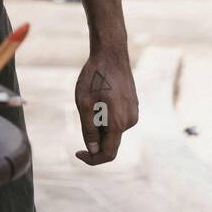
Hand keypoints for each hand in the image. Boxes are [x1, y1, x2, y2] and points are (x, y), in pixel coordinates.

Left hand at [74, 49, 138, 164]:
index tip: (77, 153)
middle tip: (82, 113)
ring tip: (92, 99)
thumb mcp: (84, 103)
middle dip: (94, 136)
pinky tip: (100, 95)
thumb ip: (89, 129)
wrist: (111, 53)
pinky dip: (106, 115)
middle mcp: (130, 121)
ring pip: (113, 129)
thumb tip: (93, 151)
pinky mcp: (133, 105)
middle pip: (110, 141)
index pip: (108, 154)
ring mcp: (134, 113)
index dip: (92, 159)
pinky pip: (118, 119)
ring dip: (100, 123)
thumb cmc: (94, 76)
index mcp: (118, 123)